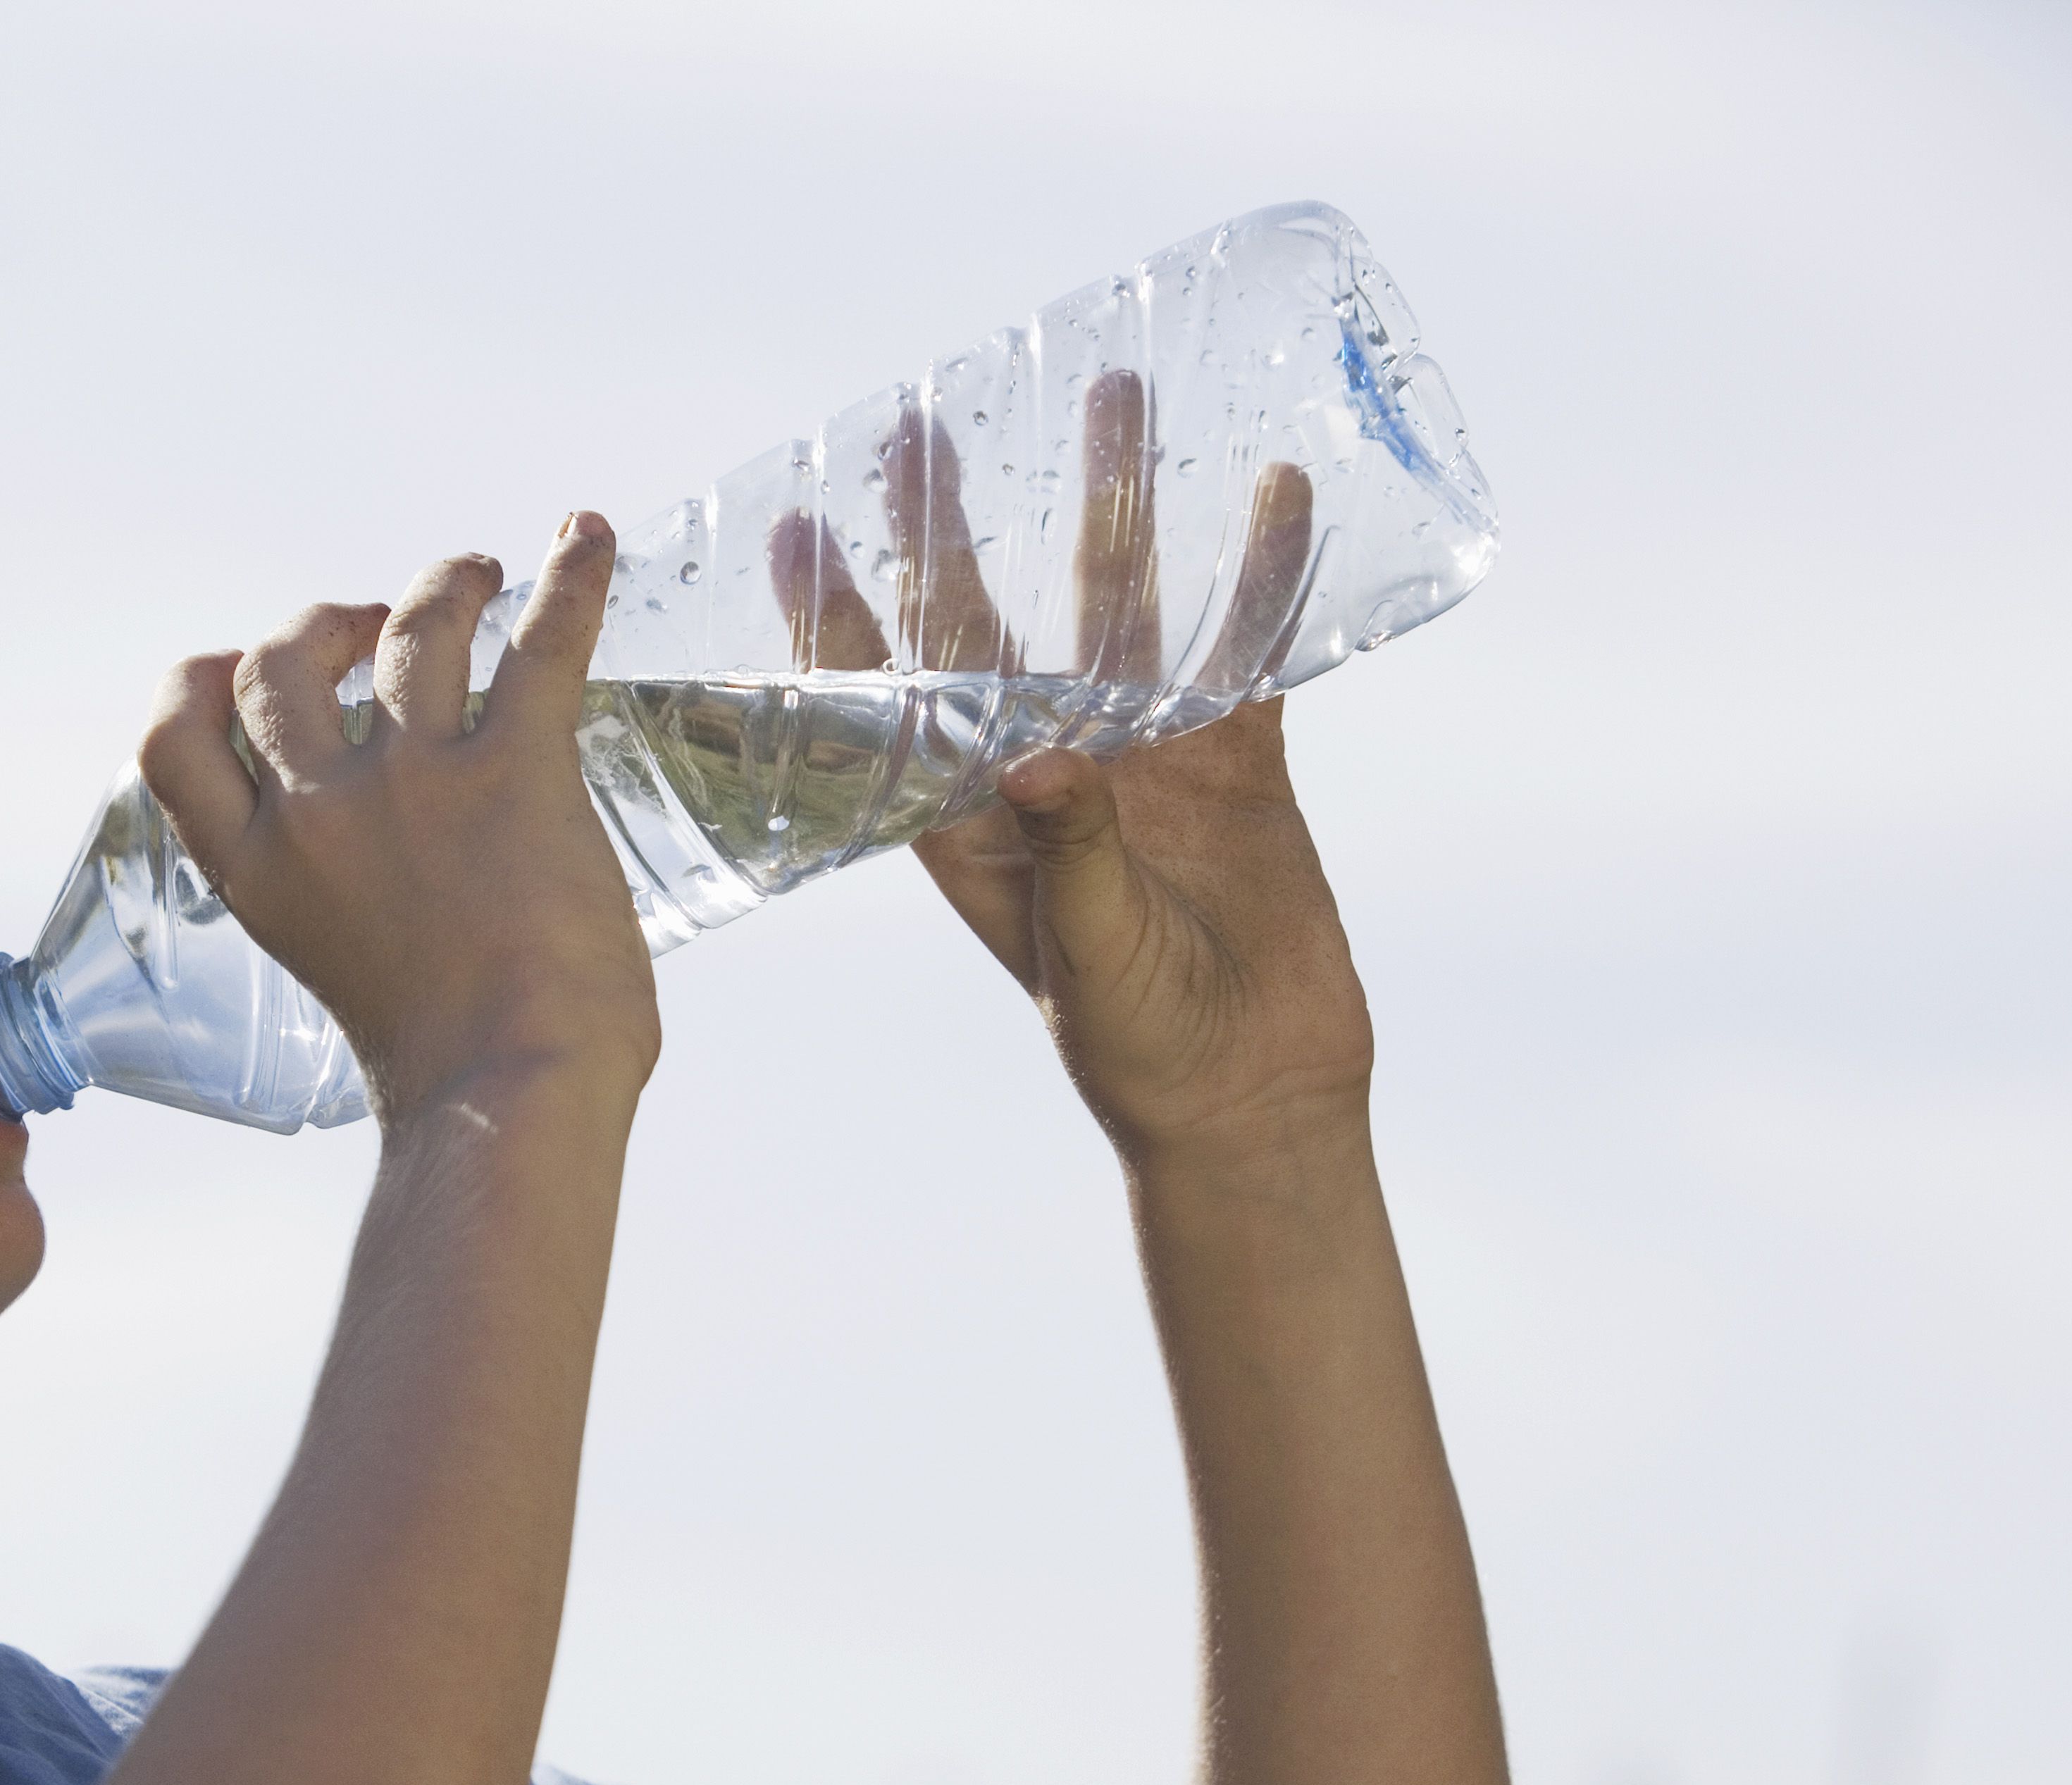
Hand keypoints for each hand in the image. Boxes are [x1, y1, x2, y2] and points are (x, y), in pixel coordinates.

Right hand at [138, 517, 657, 1126]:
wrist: (507, 1099)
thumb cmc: (449, 1076)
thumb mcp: (344, 979)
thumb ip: (351, 913)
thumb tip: (425, 902)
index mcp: (259, 875)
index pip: (175, 744)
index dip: (198, 684)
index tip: (241, 664)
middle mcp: (318, 815)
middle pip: (279, 666)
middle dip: (318, 626)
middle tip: (374, 624)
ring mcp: (413, 782)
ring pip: (407, 630)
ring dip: (439, 587)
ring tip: (475, 576)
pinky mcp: (516, 770)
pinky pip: (542, 641)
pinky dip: (572, 579)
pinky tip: (592, 536)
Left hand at [773, 375, 1365, 1162]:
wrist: (1251, 1100)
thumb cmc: (1136, 1049)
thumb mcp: (1088, 952)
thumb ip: (1071, 851)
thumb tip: (1045, 756)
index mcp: (973, 819)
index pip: (885, 697)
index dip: (836, 614)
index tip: (797, 521)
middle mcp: (1044, 770)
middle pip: (989, 620)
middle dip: (958, 521)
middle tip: (929, 420)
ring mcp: (1144, 758)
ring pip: (1120, 606)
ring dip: (1118, 507)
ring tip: (1116, 397)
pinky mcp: (1238, 766)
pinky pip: (1246, 651)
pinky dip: (1263, 577)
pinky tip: (1274, 492)